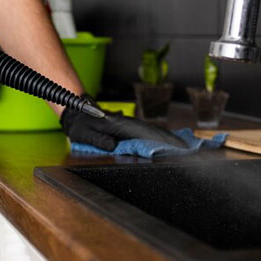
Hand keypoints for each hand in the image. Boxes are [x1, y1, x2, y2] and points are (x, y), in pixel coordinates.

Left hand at [60, 100, 187, 151]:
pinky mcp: (126, 128)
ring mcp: (127, 125)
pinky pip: (144, 133)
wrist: (76, 112)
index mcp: (119, 125)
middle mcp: (126, 124)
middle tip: (185, 148)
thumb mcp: (86, 133)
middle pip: (151, 131)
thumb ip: (99, 139)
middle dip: (168, 139)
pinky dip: (156, 137)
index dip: (159, 139)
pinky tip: (164, 143)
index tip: (174, 145)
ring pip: (150, 131)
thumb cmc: (81, 124)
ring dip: (165, 138)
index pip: (143, 133)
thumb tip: (113, 146)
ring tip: (180, 147)